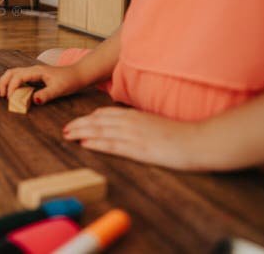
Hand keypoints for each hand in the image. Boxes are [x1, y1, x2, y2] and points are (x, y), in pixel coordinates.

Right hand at [0, 64, 87, 104]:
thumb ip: (46, 95)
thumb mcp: (59, 89)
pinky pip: (19, 77)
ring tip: (0, 92)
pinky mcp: (35, 75)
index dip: (12, 88)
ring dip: (6, 82)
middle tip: (0, 95)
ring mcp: (33, 72)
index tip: (10, 99)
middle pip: (12, 72)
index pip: (18, 77)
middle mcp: (33, 69)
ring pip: (14, 73)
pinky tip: (11, 90)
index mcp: (36, 71)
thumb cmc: (70, 80)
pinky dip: (12, 82)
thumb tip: (33, 101)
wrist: (78, 74)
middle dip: (4, 83)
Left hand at [63, 107, 198, 169]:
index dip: (88, 118)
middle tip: (64, 129)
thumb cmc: (180, 133)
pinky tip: (84, 144)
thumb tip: (127, 124)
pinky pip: (112, 145)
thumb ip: (140, 122)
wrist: (198, 140)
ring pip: (100, 131)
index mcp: (135, 115)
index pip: (105, 113)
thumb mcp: (156, 122)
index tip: (77, 121)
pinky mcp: (138, 149)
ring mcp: (133, 135)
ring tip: (67, 135)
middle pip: (97, 121)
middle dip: (78, 124)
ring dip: (81, 132)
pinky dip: (96, 143)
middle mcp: (131, 122)